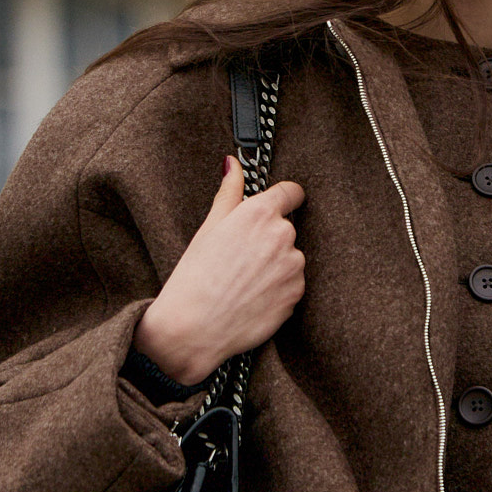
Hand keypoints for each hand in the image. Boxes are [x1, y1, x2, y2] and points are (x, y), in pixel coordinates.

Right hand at [133, 156, 305, 384]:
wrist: (194, 328)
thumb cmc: (195, 276)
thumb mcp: (209, 227)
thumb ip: (229, 192)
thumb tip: (233, 163)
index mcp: (260, 212)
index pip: (291, 192)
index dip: (284, 198)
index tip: (277, 205)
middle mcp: (283, 235)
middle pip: (286, 228)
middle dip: (269, 238)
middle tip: (239, 258)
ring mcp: (294, 266)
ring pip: (290, 258)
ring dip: (275, 265)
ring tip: (243, 281)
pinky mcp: (297, 294)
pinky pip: (292, 285)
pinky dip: (277, 289)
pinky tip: (251, 297)